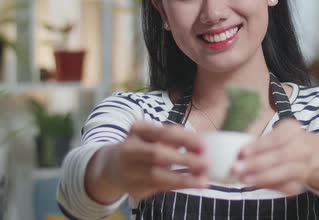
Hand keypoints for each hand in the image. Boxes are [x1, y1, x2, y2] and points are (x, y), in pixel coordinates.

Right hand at [88, 122, 208, 201]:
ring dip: (184, 178)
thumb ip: (173, 135)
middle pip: (157, 154)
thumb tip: (200, 142)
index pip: (163, 133)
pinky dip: (178, 186)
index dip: (184, 139)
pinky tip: (194, 184)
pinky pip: (160, 188)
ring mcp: (130, 171)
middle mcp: (130, 149)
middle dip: (184, 160)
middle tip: (206, 163)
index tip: (204, 145)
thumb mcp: (153, 134)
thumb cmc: (143, 146)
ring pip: (158, 176)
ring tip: (203, 181)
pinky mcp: (135, 188)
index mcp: (138, 130)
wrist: (112, 167)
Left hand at [230, 119, 318, 195]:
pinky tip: (254, 185)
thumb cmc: (284, 142)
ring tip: (243, 179)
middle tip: (237, 168)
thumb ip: (257, 141)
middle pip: (281, 156)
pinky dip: (269, 186)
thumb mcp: (275, 133)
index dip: (259, 146)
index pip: (277, 138)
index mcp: (293, 130)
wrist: (313, 154)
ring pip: (285, 173)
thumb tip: (237, 153)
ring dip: (262, 177)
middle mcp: (302, 147)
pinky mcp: (301, 183)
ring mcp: (305, 166)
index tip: (242, 152)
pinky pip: (286, 186)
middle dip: (257, 164)